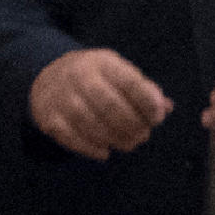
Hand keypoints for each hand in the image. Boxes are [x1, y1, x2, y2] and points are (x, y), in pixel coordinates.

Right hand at [28, 48, 169, 158]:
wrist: (49, 76)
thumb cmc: (97, 78)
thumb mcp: (120, 73)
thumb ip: (144, 90)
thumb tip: (166, 107)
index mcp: (103, 62)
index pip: (130, 82)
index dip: (148, 102)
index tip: (157, 117)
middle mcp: (79, 76)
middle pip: (110, 106)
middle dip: (132, 126)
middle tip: (143, 136)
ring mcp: (60, 97)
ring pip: (90, 124)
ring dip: (114, 139)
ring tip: (128, 144)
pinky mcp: (48, 117)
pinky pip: (71, 137)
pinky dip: (91, 148)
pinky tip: (105, 152)